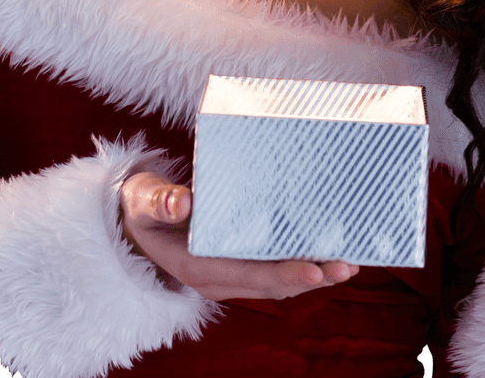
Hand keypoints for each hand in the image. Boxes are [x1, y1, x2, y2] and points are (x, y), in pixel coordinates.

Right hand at [119, 171, 360, 301]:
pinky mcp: (235, 263)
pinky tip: (323, 251)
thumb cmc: (143, 207)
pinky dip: (299, 262)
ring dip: (312, 273)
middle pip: (272, 284)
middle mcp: (218, 278)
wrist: (135, 221)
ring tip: (349, 262)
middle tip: (349, 264)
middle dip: (312, 277)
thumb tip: (181, 202)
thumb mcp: (146, 200)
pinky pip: (272, 268)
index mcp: (198, 266)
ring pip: (277, 281)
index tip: (315, 269)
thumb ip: (162, 202)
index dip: (284, 274)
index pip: (249, 275)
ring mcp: (228, 274)